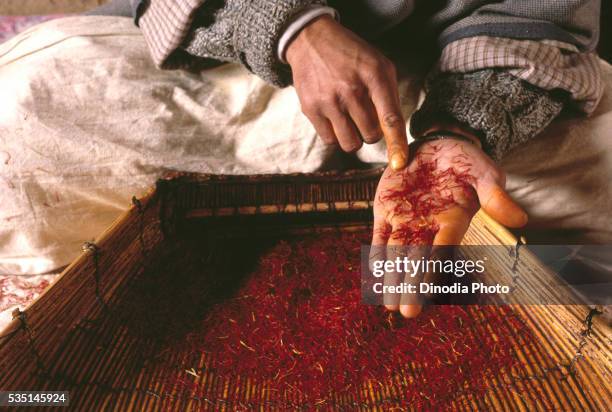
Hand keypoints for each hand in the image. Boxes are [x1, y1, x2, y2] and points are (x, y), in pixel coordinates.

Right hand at [286, 15, 407, 169]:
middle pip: (371, 136)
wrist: (312, 41)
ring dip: (354, 137)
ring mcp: (329, 101)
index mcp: (374, 76)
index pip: (390, 118)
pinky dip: (335, 134)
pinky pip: (330, 140)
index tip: (399, 163)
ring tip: (349, 118)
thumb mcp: (379, 65)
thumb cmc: (352, 56)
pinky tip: (334, 117)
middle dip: (371, 131)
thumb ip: (390, 97)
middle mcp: (351, 90)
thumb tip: (394, 134)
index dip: (397, 144)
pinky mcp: (311, 109)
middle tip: (364, 115)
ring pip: (350, 144)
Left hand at [371, 138, 527, 317]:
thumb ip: (496, 196)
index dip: (435, 268)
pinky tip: (373, 275)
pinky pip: (379, 235)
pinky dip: (376, 254)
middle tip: (407, 313)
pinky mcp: (386, 211)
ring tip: (389, 306)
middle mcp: (428, 226)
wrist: (435, 145)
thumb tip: (521, 220)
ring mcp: (405, 220)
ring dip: (392, 278)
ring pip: (396, 254)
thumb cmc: (465, 161)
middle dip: (412, 286)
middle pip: (418, 259)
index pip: (443, 248)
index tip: (430, 291)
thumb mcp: (484, 173)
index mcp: (453, 221)